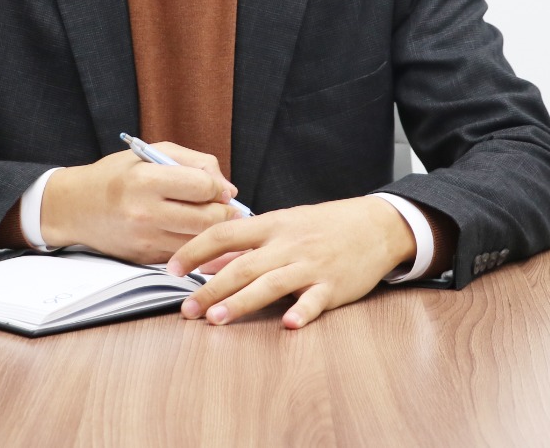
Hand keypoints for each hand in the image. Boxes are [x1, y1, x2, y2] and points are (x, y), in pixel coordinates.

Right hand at [40, 143, 239, 264]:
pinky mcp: (144, 258)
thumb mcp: (151, 153)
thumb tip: (229, 189)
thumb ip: (194, 162)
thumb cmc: (116, 175)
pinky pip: (183, 253)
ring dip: (212, 232)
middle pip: (208, 219)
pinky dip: (193, 244)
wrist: (74, 207)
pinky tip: (190, 232)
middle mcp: (145, 212)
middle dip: (224, 213)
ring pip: (200, 241)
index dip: (219, 187)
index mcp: (146, 179)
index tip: (220, 188)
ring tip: (210, 219)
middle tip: (225, 208)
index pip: (203, 186)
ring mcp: (145, 239)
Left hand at [167, 196, 415, 328]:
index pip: (225, 234)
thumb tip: (207, 263)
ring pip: (271, 283)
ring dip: (242, 301)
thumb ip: (246, 244)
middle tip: (187, 310)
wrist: (376, 226)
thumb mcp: (283, 225)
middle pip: (243, 265)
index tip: (173, 268)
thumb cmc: (324, 226)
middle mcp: (288, 244)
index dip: (195, 250)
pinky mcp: (334, 286)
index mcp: (272, 225)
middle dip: (211, 288)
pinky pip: (315, 300)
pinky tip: (288, 325)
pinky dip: (302, 312)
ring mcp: (311, 266)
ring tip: (217, 319)